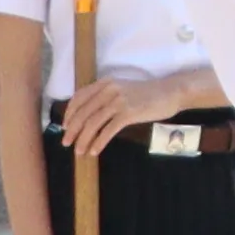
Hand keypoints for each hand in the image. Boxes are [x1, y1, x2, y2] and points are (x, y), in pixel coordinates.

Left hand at [57, 66, 215, 155]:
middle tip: (66, 143)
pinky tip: (94, 151)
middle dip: (72, 130)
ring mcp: (119, 101)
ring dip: (83, 139)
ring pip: (93, 123)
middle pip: (83, 112)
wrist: (169, 92)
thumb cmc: (146, 94)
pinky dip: (98, 142)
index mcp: (105, 83)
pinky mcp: (128, 113)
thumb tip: (88, 115)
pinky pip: (108, 130)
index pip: (79, 97)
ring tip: (79, 152)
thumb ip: (106, 97)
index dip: (69, 113)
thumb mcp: (122, 89)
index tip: (65, 127)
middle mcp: (109, 89)